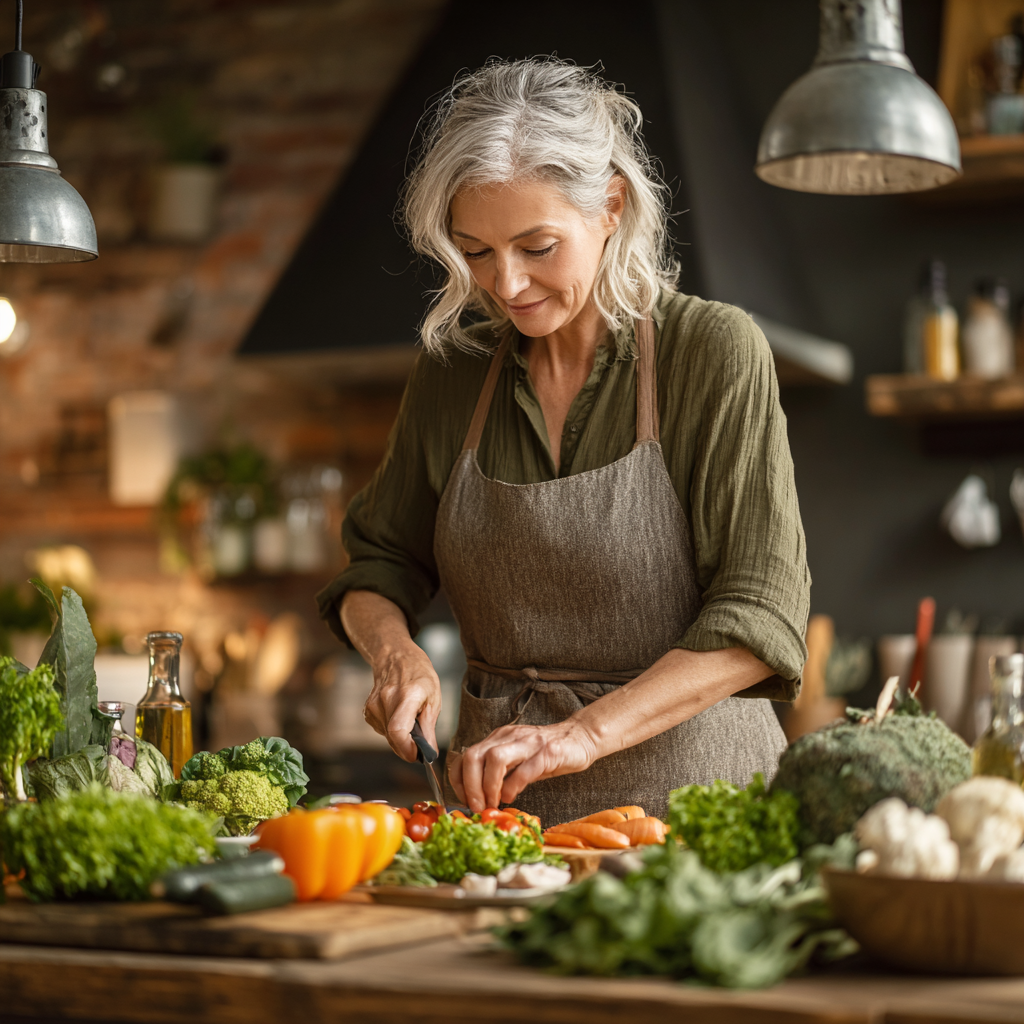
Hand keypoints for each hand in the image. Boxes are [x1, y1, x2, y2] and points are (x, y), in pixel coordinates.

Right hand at [362, 640, 441, 761]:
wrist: (395, 657)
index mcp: (408, 694)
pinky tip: (399, 715)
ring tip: (411, 718)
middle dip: (408, 746)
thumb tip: (429, 753)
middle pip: (394, 738)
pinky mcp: (367, 711)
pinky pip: (382, 731)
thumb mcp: (434, 697)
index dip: (407, 749)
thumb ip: (429, 727)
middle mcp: (387, 699)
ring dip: (401, 737)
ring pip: (388, 737)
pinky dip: (392, 730)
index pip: (398, 731)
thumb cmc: (419, 674)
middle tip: (420, 739)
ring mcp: (374, 705)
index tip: (418, 754)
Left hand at [448, 718, 598, 811]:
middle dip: (470, 785)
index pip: (466, 755)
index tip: (465, 801)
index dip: (459, 780)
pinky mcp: (548, 752)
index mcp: (499, 738)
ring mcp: (528, 742)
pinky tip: (511, 797)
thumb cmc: (547, 754)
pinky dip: (513, 786)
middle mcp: (509, 736)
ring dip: (489, 786)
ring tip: (493, 803)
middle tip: (477, 807)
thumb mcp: (517, 760)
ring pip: (495, 759)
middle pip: (474, 756)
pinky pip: (524, 769)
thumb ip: (499, 773)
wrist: (581, 737)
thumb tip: (479, 798)